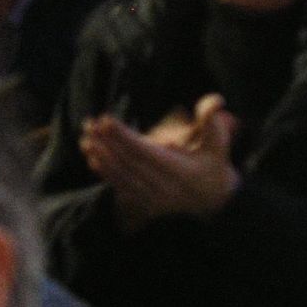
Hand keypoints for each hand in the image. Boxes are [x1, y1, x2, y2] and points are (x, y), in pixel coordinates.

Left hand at [81, 98, 240, 223]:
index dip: (125, 136)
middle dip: (108, 143)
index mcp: (182, 172)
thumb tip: (215, 100)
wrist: (216, 205)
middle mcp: (166, 188)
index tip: (107, 120)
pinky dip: (107, 173)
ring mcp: (155, 199)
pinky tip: (94, 159)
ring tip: (87, 139)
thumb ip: (213, 123)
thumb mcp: (219, 145)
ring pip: (123, 176)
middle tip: (91, 124)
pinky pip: (122, 188)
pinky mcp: (146, 205)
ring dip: (102, 156)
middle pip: (130, 163)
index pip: (147, 152)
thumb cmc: (215, 168)